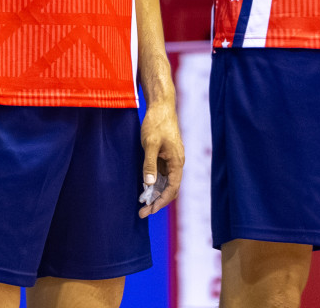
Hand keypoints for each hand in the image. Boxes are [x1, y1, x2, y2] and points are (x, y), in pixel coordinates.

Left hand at [137, 100, 183, 217]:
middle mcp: (176, 163)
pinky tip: (144, 189)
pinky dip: (154, 184)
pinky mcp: (165, 155)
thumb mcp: (150, 143)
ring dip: (155, 194)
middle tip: (143, 212)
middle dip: (158, 202)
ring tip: (142, 205)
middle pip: (170, 189)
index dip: (162, 201)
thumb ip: (149, 163)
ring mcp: (171, 159)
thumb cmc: (156, 123)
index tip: (150, 210)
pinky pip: (161, 174)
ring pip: (166, 183)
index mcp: (177, 161)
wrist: (161, 106)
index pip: (173, 188)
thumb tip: (148, 183)